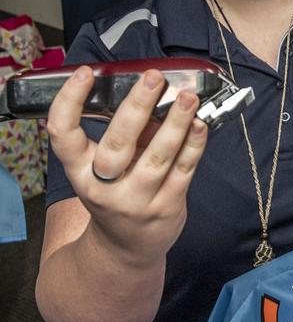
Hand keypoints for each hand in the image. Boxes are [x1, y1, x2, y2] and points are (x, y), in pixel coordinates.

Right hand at [46, 66, 207, 266]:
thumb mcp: (103, 167)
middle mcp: (104, 186)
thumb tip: (151, 92)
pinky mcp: (166, 206)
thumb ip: (123, 133)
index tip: (85, 74)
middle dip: (137, 107)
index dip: (69, 101)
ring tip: (188, 97)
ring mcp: (137, 199)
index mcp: (79, 171)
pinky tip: (200, 124)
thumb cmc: (115, 193)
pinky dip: (194, 145)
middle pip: (117, 144)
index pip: (63, 135)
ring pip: (158, 157)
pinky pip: (183, 170)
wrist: (126, 247)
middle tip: (153, 78)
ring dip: (176, 123)